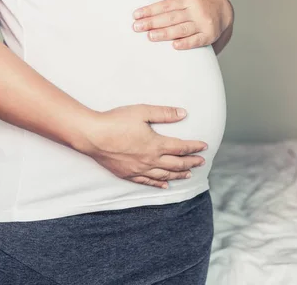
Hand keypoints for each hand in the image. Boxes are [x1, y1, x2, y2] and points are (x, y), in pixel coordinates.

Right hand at [78, 105, 206, 188]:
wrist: (92, 135)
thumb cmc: (116, 121)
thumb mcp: (142, 112)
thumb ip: (164, 113)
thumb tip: (183, 113)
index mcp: (156, 144)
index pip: (181, 148)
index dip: (194, 147)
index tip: (204, 147)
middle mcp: (150, 160)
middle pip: (176, 164)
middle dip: (191, 162)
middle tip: (201, 162)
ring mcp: (139, 169)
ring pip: (164, 175)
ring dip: (178, 175)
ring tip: (188, 174)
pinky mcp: (127, 174)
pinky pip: (147, 182)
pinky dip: (159, 184)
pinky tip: (165, 185)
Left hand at [132, 0, 233, 49]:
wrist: (224, 10)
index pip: (166, 5)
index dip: (150, 10)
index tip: (136, 15)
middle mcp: (197, 11)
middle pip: (172, 18)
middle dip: (153, 23)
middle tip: (137, 27)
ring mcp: (203, 24)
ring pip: (182, 30)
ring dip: (165, 34)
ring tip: (150, 36)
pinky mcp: (209, 36)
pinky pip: (196, 41)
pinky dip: (186, 44)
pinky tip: (174, 46)